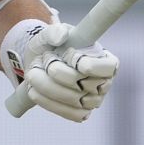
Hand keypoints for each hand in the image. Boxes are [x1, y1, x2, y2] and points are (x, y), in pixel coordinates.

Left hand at [4, 21, 118, 122]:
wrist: (39, 66)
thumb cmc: (51, 47)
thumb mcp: (49, 34)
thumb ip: (53, 31)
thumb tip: (62, 35)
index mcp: (105, 59)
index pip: (109, 67)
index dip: (92, 65)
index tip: (69, 55)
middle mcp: (105, 82)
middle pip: (87, 84)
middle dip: (58, 71)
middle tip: (44, 59)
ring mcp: (95, 100)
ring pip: (74, 100)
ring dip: (48, 87)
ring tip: (33, 73)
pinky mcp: (81, 113)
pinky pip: (69, 113)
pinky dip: (48, 102)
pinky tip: (34, 91)